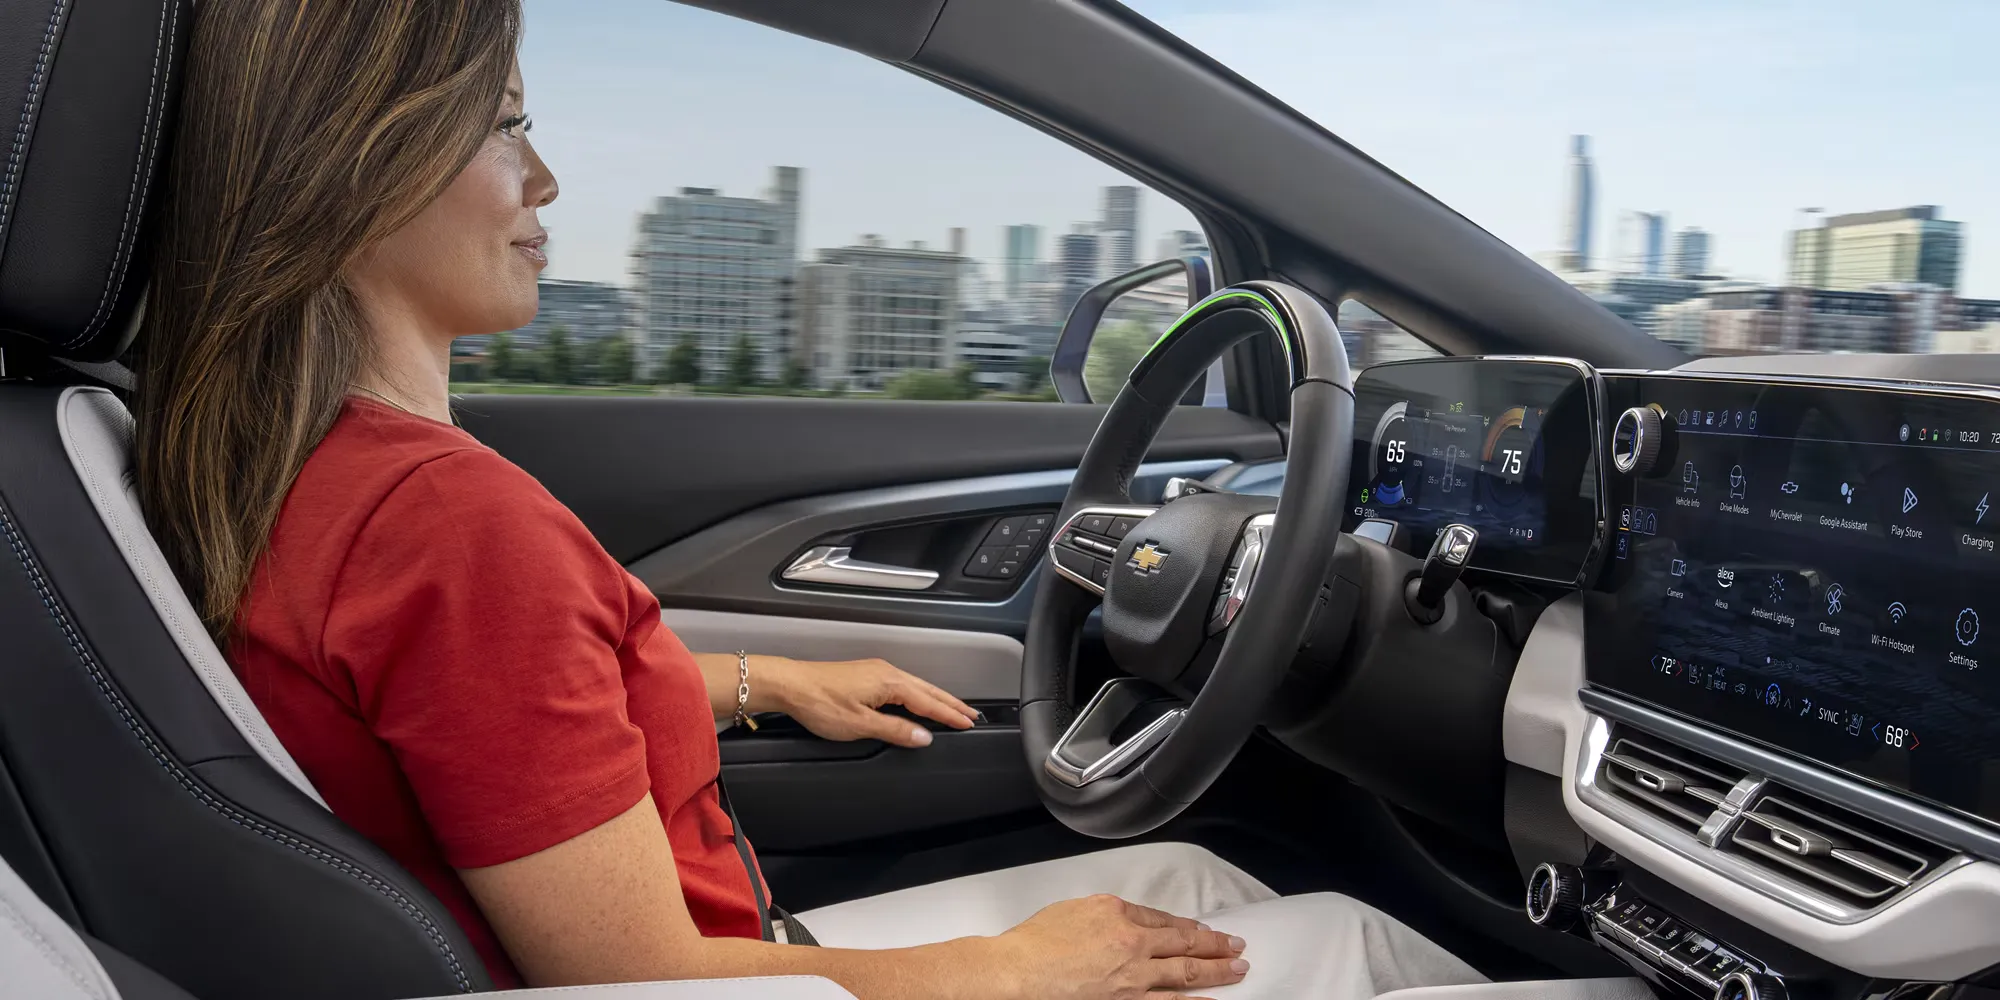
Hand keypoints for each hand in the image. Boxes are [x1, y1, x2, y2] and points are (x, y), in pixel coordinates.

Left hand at [761, 657, 978, 747]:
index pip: (929, 702)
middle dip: (950, 704)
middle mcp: (886, 672)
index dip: (949, 715)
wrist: (789, 684)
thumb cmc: (819, 702)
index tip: (968, 723)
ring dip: (936, 698)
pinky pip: (902, 685)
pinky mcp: (866, 675)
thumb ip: (895, 730)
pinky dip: (918, 694)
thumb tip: (923, 737)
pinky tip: (918, 702)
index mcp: (889, 682)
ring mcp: (876, 672)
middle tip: (971, 715)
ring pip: (916, 686)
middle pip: (928, 690)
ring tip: (952, 709)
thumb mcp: (860, 724)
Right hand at [977, 894, 1248, 999]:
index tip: (1204, 931)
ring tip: (1238, 969)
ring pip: (1185, 976)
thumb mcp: (1071, 911)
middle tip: (1238, 946)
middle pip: (1184, 945)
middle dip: (1215, 946)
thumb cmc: (1031, 945)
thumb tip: (1123, 921)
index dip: (1187, 926)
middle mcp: (1131, 945)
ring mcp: (1132, 980)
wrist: (1015, 975)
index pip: (1162, 920)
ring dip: (1217, 972)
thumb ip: (1103, 914)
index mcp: (1116, 914)